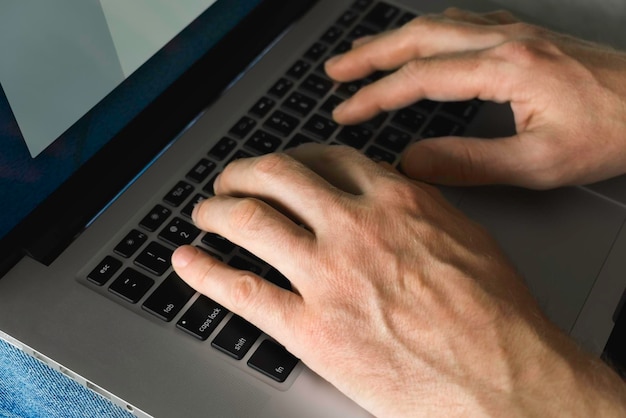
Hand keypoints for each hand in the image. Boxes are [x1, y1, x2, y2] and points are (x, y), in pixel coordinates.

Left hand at [172, 145, 625, 416]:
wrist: (503, 377)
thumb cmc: (495, 314)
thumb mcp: (464, 235)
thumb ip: (417, 209)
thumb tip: (387, 197)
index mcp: (396, 203)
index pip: (325, 159)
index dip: (292, 158)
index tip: (280, 167)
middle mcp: (355, 228)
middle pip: (277, 178)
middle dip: (243, 173)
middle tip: (231, 181)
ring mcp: (328, 277)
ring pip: (251, 223)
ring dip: (216, 211)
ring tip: (205, 213)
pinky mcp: (311, 330)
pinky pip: (241, 290)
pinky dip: (204, 272)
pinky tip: (186, 262)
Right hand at [325, 8, 625, 188]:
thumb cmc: (613, 132)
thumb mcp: (537, 163)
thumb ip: (469, 163)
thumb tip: (413, 162)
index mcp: (506, 68)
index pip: (420, 78)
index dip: (375, 96)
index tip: (346, 111)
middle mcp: (506, 40)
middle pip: (419, 37)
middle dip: (369, 54)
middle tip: (335, 69)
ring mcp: (516, 32)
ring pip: (439, 24)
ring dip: (394, 38)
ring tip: (363, 54)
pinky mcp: (526, 36)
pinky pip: (464, 22)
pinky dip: (429, 31)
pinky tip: (422, 41)